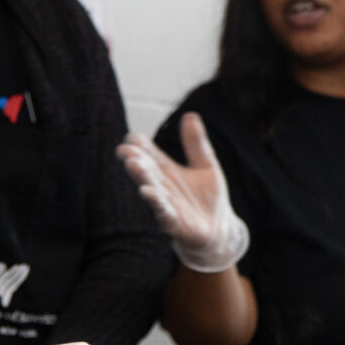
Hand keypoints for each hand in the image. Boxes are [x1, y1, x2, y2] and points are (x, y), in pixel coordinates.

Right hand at [117, 114, 247, 272]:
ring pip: (152, 190)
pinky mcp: (175, 223)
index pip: (151, 155)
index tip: (132, 137)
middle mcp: (163, 187)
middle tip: (125, 150)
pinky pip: (164, 213)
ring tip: (134, 166)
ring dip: (142, 179)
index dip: (142, 147)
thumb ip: (197, 144)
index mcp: (168, 172)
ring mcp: (167, 205)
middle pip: (147, 172)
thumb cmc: (209, 199)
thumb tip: (190, 115)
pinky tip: (148, 192)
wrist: (219, 230)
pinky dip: (157, 203)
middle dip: (136, 161)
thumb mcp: (207, 166)